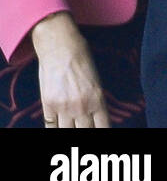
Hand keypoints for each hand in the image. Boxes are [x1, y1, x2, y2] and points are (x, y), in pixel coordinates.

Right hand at [30, 12, 109, 127]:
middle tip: (85, 130)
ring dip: (70, 132)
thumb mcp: (97, 80)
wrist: (61, 47)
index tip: (100, 132)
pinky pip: (50, 126)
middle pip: (85, 132)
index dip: (102, 132)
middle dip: (86, 133)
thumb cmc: (82, 58)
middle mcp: (82, 107)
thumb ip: (96, 100)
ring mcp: (64, 107)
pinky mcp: (48, 105)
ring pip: (67, 132)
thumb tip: (95, 115)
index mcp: (98, 99)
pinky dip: (54, 129)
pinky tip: (58, 128)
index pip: (103, 127)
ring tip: (73, 129)